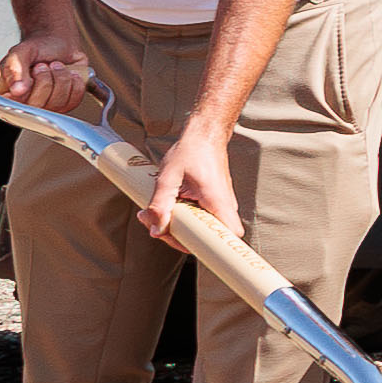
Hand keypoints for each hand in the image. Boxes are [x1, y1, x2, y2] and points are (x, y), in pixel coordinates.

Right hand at [0, 32, 94, 117]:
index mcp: (9, 93)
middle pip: (38, 105)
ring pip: (58, 102)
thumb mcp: (22, 52)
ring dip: (61, 78)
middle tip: (43, 65)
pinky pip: (74, 100)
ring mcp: (48, 106)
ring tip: (55, 66)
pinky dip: (75, 82)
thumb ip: (14, 69)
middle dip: (44, 80)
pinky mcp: (67, 103)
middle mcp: (28, 103)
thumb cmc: (38, 49)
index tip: (31, 76)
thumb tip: (17, 91)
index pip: (15, 106)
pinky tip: (69, 73)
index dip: (24, 94)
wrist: (60, 43)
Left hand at [148, 120, 242, 245]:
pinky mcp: (212, 203)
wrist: (205, 135)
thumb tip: (156, 230)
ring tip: (154, 213)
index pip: (227, 236)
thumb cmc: (191, 152)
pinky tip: (166, 207)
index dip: (207, 247)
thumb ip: (160, 205)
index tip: (181, 242)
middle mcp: (224, 207)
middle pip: (206, 238)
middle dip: (176, 236)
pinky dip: (180, 217)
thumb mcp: (168, 178)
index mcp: (218, 202)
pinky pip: (198, 219)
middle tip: (155, 224)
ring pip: (200, 229)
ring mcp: (219, 206)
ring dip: (176, 226)